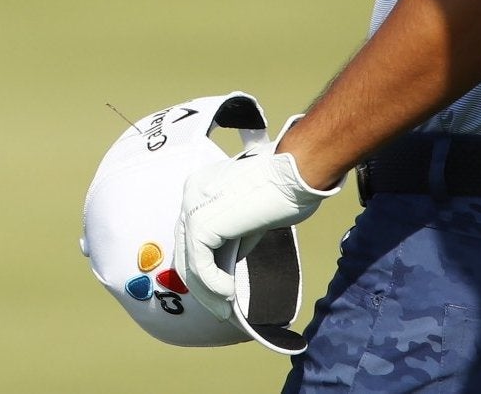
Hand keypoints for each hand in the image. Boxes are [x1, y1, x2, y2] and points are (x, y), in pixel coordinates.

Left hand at [173, 144, 335, 322]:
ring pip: (191, 261)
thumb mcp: (250, 218)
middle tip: (220, 308)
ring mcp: (193, 206)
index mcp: (200, 188)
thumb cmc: (283, 189)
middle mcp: (190, 193)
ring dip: (208, 292)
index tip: (218, 291)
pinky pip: (201, 264)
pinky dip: (214, 284)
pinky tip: (229, 294)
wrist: (295, 172)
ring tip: (226, 308)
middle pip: (186, 250)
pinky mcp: (202, 221)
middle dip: (201, 285)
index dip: (201, 266)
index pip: (191, 235)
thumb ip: (233, 237)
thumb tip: (226, 267)